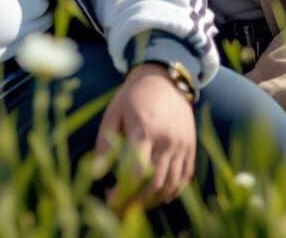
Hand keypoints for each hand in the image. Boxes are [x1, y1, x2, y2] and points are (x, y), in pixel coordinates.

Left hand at [94, 63, 195, 209]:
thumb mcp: (114, 112)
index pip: (136, 171)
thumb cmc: (134, 95)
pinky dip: (173, 191)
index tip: (111, 199)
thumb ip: (105, 142)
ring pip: (170, 184)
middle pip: (154, 183)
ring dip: (153, 200)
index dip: (123, 192)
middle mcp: (166, 139)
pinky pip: (184, 177)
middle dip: (136, 201)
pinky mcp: (190, 146)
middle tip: (122, 207)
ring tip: (138, 203)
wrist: (165, 78)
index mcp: (144, 129)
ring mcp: (181, 144)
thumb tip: (95, 171)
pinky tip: (159, 195)